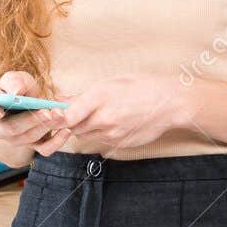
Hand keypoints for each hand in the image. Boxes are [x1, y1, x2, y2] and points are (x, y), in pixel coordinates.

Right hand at [0, 70, 69, 161]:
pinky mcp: (34, 146)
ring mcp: (16, 140)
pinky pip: (44, 150)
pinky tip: (66, 130)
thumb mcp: (14, 79)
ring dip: (46, 126)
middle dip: (30, 120)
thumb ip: (12, 81)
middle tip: (46, 111)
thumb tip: (16, 91)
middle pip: (11, 130)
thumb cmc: (18, 88)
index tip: (0, 110)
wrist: (31, 100)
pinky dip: (57, 141)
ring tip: (59, 114)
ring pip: (29, 138)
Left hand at [61, 74, 188, 155]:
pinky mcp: (118, 144)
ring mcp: (111, 134)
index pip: (66, 115)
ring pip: (85, 135)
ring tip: (101, 114)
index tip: (58, 113)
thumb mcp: (111, 82)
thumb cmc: (142, 87)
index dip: (58, 116)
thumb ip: (84, 94)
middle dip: (72, 121)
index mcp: (98, 97)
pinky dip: (99, 134)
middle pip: (73, 128)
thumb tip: (62, 100)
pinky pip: (99, 141)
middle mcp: (103, 118)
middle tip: (80, 111)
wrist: (169, 103)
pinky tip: (113, 122)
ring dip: (86, 128)